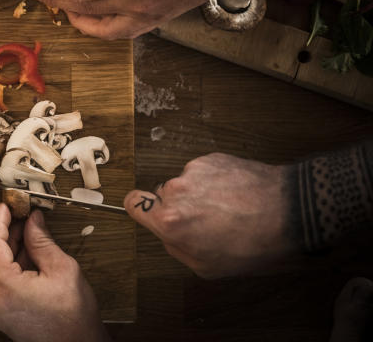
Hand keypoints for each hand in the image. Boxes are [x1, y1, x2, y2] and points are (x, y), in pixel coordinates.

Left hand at [0, 205, 109, 341]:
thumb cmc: (74, 317)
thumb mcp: (62, 269)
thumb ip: (41, 240)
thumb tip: (32, 218)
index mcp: (3, 286)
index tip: (6, 204)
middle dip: (2, 230)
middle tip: (17, 211)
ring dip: (6, 245)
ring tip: (24, 228)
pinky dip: (9, 262)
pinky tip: (24, 249)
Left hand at [29, 0, 228, 38]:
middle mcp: (134, 2)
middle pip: (83, 11)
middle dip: (57, 3)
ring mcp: (147, 15)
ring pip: (102, 29)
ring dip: (79, 20)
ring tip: (66, 6)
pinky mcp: (157, 19)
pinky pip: (122, 31)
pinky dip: (103, 26)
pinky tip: (96, 14)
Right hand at [124, 153, 297, 278]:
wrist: (293, 214)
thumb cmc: (255, 246)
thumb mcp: (209, 267)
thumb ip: (177, 248)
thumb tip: (168, 233)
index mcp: (170, 221)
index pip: (133, 203)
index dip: (142, 209)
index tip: (152, 213)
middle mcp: (176, 191)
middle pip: (164, 195)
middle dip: (180, 206)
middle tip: (208, 220)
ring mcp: (194, 171)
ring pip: (186, 183)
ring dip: (201, 194)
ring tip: (231, 208)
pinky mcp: (213, 158)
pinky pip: (204, 171)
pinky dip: (217, 181)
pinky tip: (238, 195)